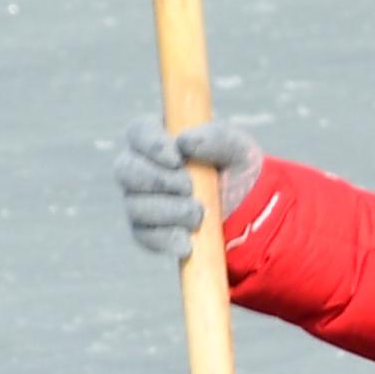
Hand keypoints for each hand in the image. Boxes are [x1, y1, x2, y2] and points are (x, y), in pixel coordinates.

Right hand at [114, 117, 263, 257]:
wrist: (249, 208)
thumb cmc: (236, 167)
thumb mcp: (238, 148)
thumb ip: (216, 137)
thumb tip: (184, 141)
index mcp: (160, 138)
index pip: (138, 132)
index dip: (151, 145)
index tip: (177, 158)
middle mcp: (142, 167)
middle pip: (126, 169)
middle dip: (159, 180)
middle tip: (190, 188)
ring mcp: (140, 199)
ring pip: (135, 205)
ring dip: (169, 211)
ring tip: (199, 214)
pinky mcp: (146, 229)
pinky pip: (144, 235)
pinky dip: (167, 238)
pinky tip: (187, 241)